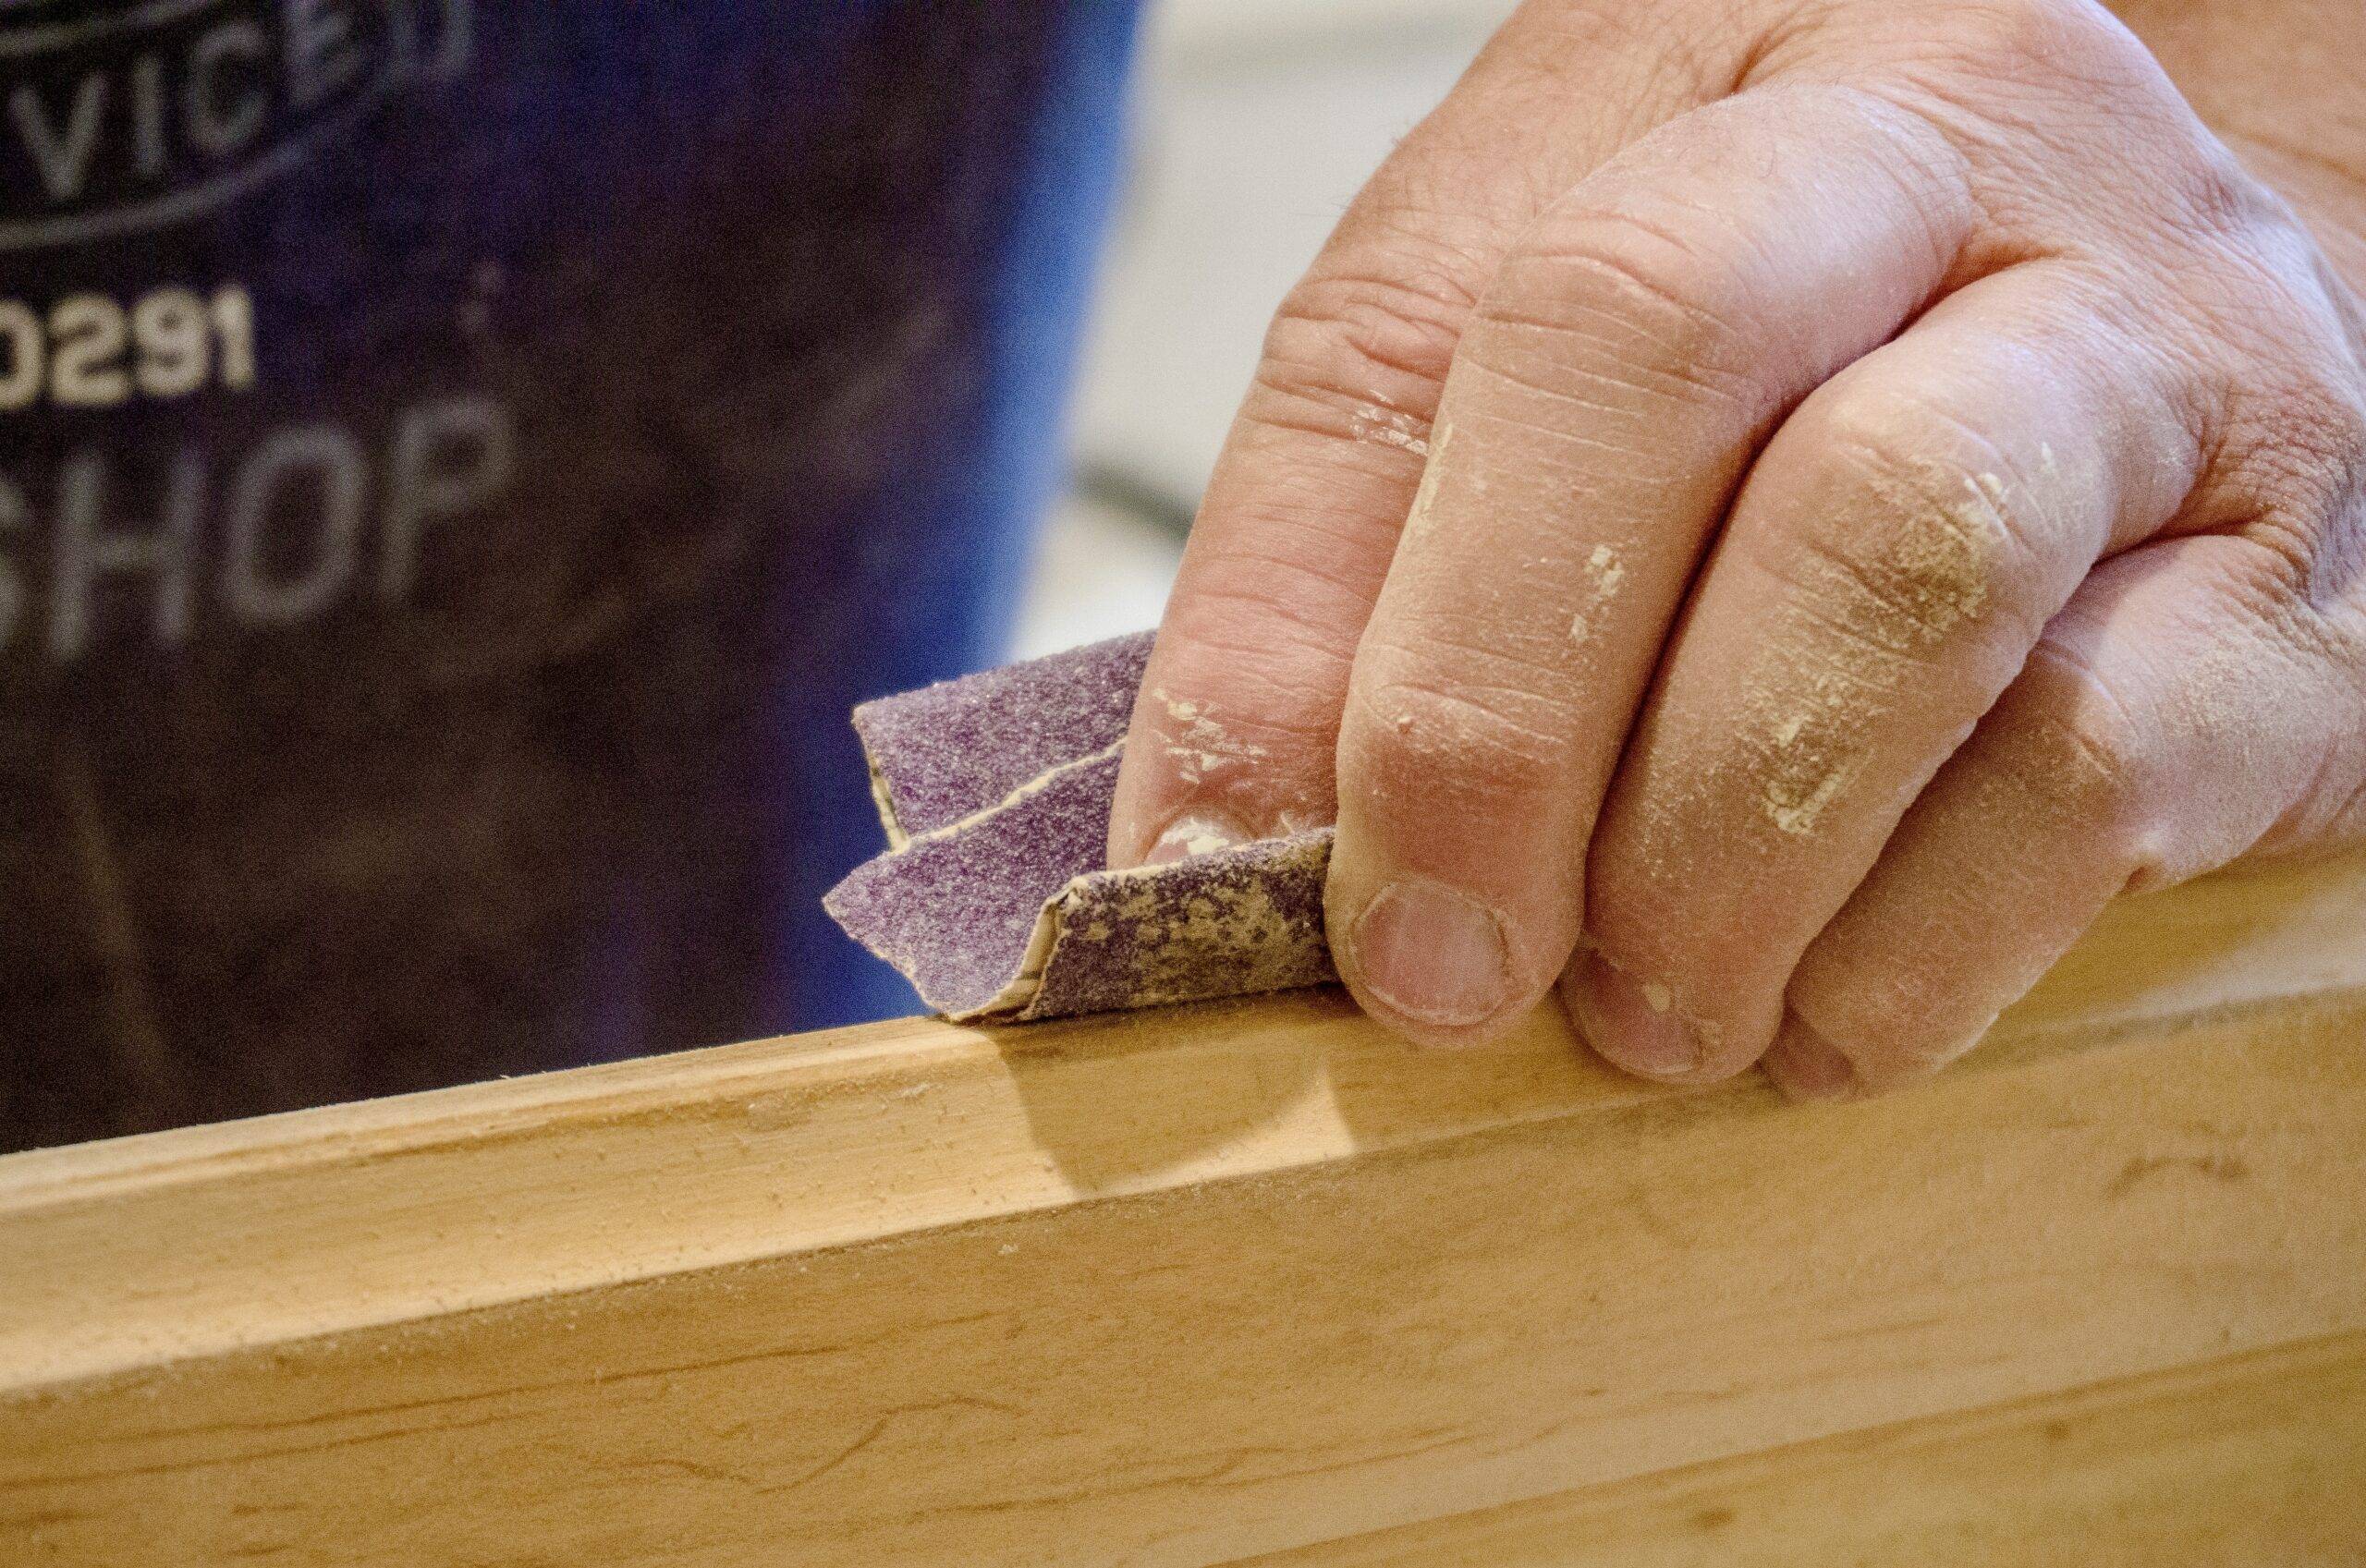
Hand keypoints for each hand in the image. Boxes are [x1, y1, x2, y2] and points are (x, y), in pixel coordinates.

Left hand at [1105, 0, 2365, 1096]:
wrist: (2134, 300)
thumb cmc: (1787, 323)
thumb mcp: (1509, 330)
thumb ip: (1341, 542)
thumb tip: (1214, 837)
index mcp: (1765, 87)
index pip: (1571, 311)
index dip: (1401, 635)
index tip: (1258, 864)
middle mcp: (2007, 187)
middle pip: (1742, 429)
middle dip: (1529, 747)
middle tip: (1443, 968)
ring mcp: (2183, 389)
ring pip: (1923, 604)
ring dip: (1721, 874)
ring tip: (1637, 1001)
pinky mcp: (2294, 618)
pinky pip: (2095, 790)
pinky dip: (1905, 956)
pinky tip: (1816, 1007)